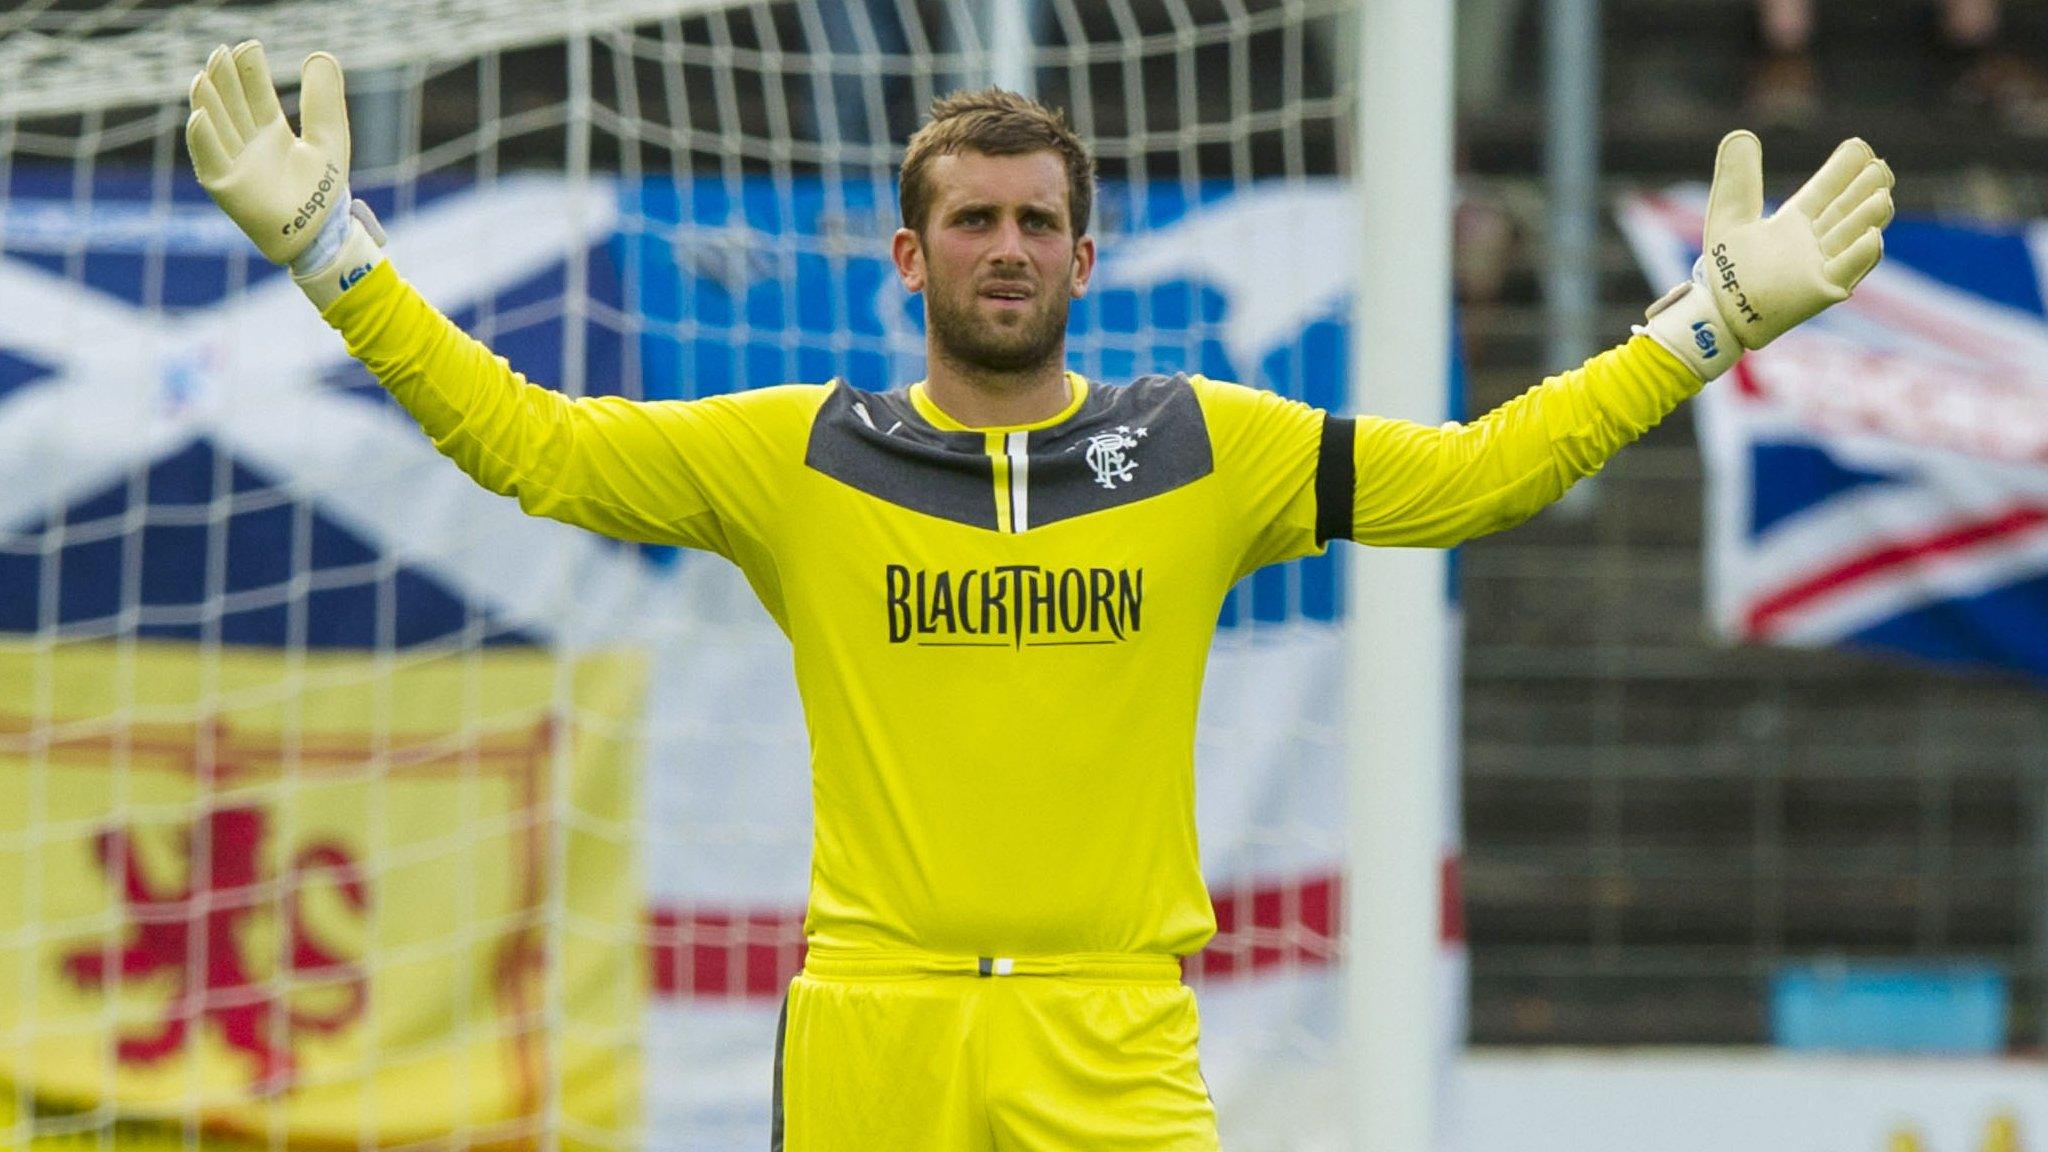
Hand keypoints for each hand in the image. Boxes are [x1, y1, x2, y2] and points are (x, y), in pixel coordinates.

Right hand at [186, 40, 350, 269]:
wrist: (321, 234)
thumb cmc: (323, 191)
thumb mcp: (328, 137)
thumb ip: (323, 100)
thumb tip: (320, 55)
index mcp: (272, 132)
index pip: (256, 94)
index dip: (250, 71)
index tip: (248, 45)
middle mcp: (249, 144)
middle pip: (233, 105)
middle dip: (225, 79)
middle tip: (221, 52)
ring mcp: (235, 163)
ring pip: (217, 126)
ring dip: (207, 102)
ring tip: (204, 75)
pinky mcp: (226, 186)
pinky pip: (210, 160)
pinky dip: (202, 139)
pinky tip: (199, 116)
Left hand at [1642, 131, 1893, 380]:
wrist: (1717, 312)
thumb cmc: (1725, 269)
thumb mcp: (1730, 215)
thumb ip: (1738, 178)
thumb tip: (1740, 134)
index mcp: (1795, 221)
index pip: (1826, 189)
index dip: (1843, 169)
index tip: (1860, 146)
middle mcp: (1814, 241)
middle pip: (1847, 209)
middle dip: (1864, 188)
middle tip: (1880, 167)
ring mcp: (1822, 265)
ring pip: (1854, 235)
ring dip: (1868, 216)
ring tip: (1881, 195)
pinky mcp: (1822, 290)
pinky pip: (1846, 271)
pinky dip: (1861, 254)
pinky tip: (1871, 236)